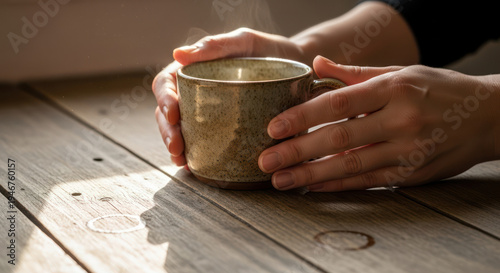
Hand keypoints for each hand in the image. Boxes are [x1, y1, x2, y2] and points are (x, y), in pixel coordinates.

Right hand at [152, 28, 304, 165]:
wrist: (298, 69)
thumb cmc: (269, 51)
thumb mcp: (245, 42)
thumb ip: (216, 45)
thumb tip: (178, 54)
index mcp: (195, 71)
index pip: (166, 83)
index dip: (163, 100)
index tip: (173, 115)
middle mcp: (197, 94)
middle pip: (169, 113)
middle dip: (168, 132)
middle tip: (177, 148)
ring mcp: (209, 113)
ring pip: (183, 131)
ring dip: (178, 148)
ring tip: (182, 162)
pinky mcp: (224, 130)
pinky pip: (205, 144)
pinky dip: (198, 156)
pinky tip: (196, 167)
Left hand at [258, 56, 498, 191]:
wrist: (489, 117)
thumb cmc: (440, 89)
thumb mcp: (401, 72)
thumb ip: (356, 72)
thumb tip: (316, 64)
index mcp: (394, 88)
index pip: (338, 102)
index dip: (303, 116)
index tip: (274, 127)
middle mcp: (401, 120)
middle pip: (339, 137)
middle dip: (297, 151)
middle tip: (265, 160)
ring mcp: (408, 150)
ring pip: (351, 165)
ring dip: (311, 175)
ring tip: (280, 180)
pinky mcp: (413, 175)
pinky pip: (369, 182)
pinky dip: (339, 186)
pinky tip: (313, 187)